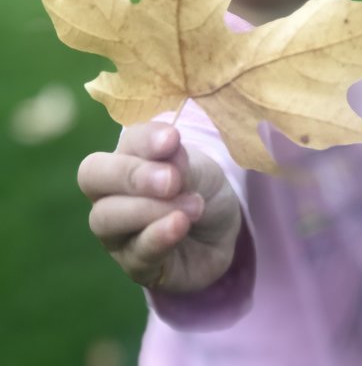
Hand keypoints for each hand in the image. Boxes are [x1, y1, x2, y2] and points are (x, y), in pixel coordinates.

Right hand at [78, 121, 240, 292]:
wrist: (223, 233)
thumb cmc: (202, 190)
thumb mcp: (200, 168)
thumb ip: (179, 160)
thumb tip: (167, 145)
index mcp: (127, 157)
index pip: (123, 143)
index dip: (146, 140)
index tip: (172, 140)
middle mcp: (111, 193)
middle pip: (93, 177)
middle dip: (132, 175)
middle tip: (171, 180)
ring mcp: (116, 232)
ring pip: (105, 218)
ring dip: (149, 209)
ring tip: (192, 206)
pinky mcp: (134, 266)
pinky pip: (135, 253)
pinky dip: (157, 237)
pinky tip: (179, 226)